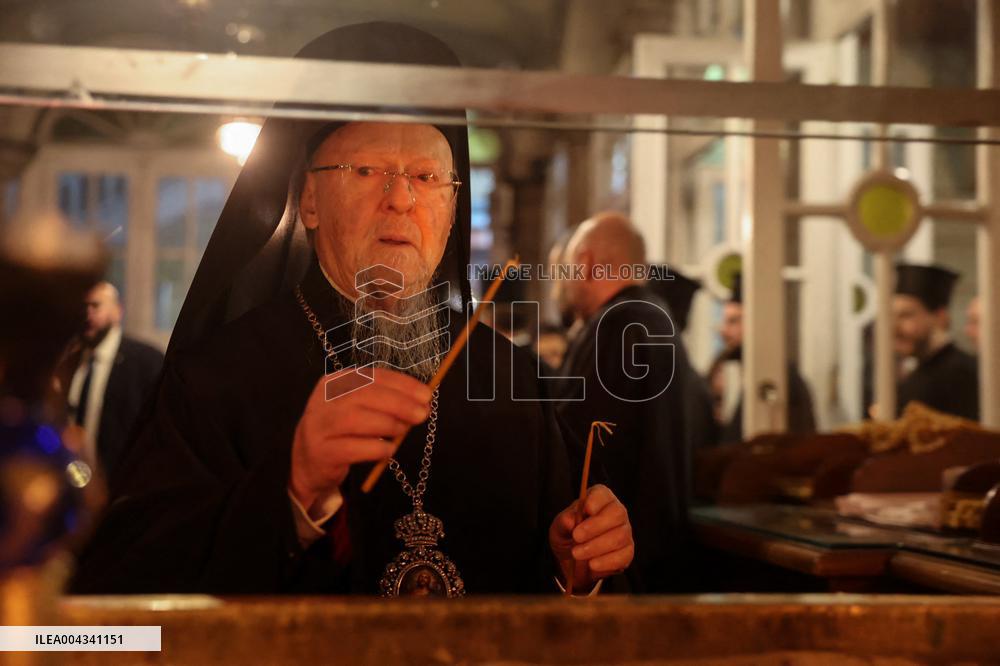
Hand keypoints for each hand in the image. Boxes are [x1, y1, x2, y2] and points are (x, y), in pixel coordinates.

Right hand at [290, 367, 431, 508]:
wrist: (308, 462)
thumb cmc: (341, 431)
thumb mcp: (357, 408)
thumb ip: (383, 401)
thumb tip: (421, 400)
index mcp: (334, 382)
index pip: (371, 376)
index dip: (402, 384)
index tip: (426, 394)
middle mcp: (323, 400)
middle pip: (364, 395)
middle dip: (399, 403)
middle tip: (422, 414)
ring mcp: (320, 426)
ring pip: (357, 419)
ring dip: (388, 424)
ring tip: (402, 431)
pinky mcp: (323, 452)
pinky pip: (354, 448)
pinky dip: (377, 448)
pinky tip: (388, 450)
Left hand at [549, 484, 632, 591]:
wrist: (573, 559)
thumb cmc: (568, 535)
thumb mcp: (559, 528)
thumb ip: (563, 522)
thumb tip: (570, 521)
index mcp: (598, 499)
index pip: (603, 493)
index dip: (596, 500)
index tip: (586, 509)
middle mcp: (616, 512)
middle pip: (617, 513)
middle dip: (596, 526)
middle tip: (576, 536)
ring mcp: (624, 532)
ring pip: (619, 536)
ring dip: (596, 546)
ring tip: (577, 553)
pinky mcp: (627, 551)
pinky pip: (623, 555)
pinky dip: (606, 561)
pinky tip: (592, 564)